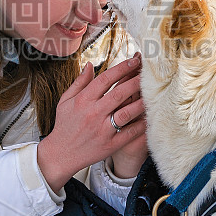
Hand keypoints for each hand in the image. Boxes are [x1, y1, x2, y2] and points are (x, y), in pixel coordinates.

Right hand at [37, 53, 146, 192]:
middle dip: (136, 81)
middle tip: (149, 72)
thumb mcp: (66, 101)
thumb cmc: (65, 125)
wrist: (61, 154)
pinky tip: (151, 116)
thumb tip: (89, 64)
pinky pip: (130, 133)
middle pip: (119, 93)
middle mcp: (93, 114)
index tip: (134, 60)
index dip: (122, 68)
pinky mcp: (110, 144)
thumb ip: (79, 82)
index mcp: (83, 100)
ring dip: (142, 101)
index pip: (105, 79)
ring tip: (154, 92)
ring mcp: (103, 130)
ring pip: (127, 112)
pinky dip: (142, 125)